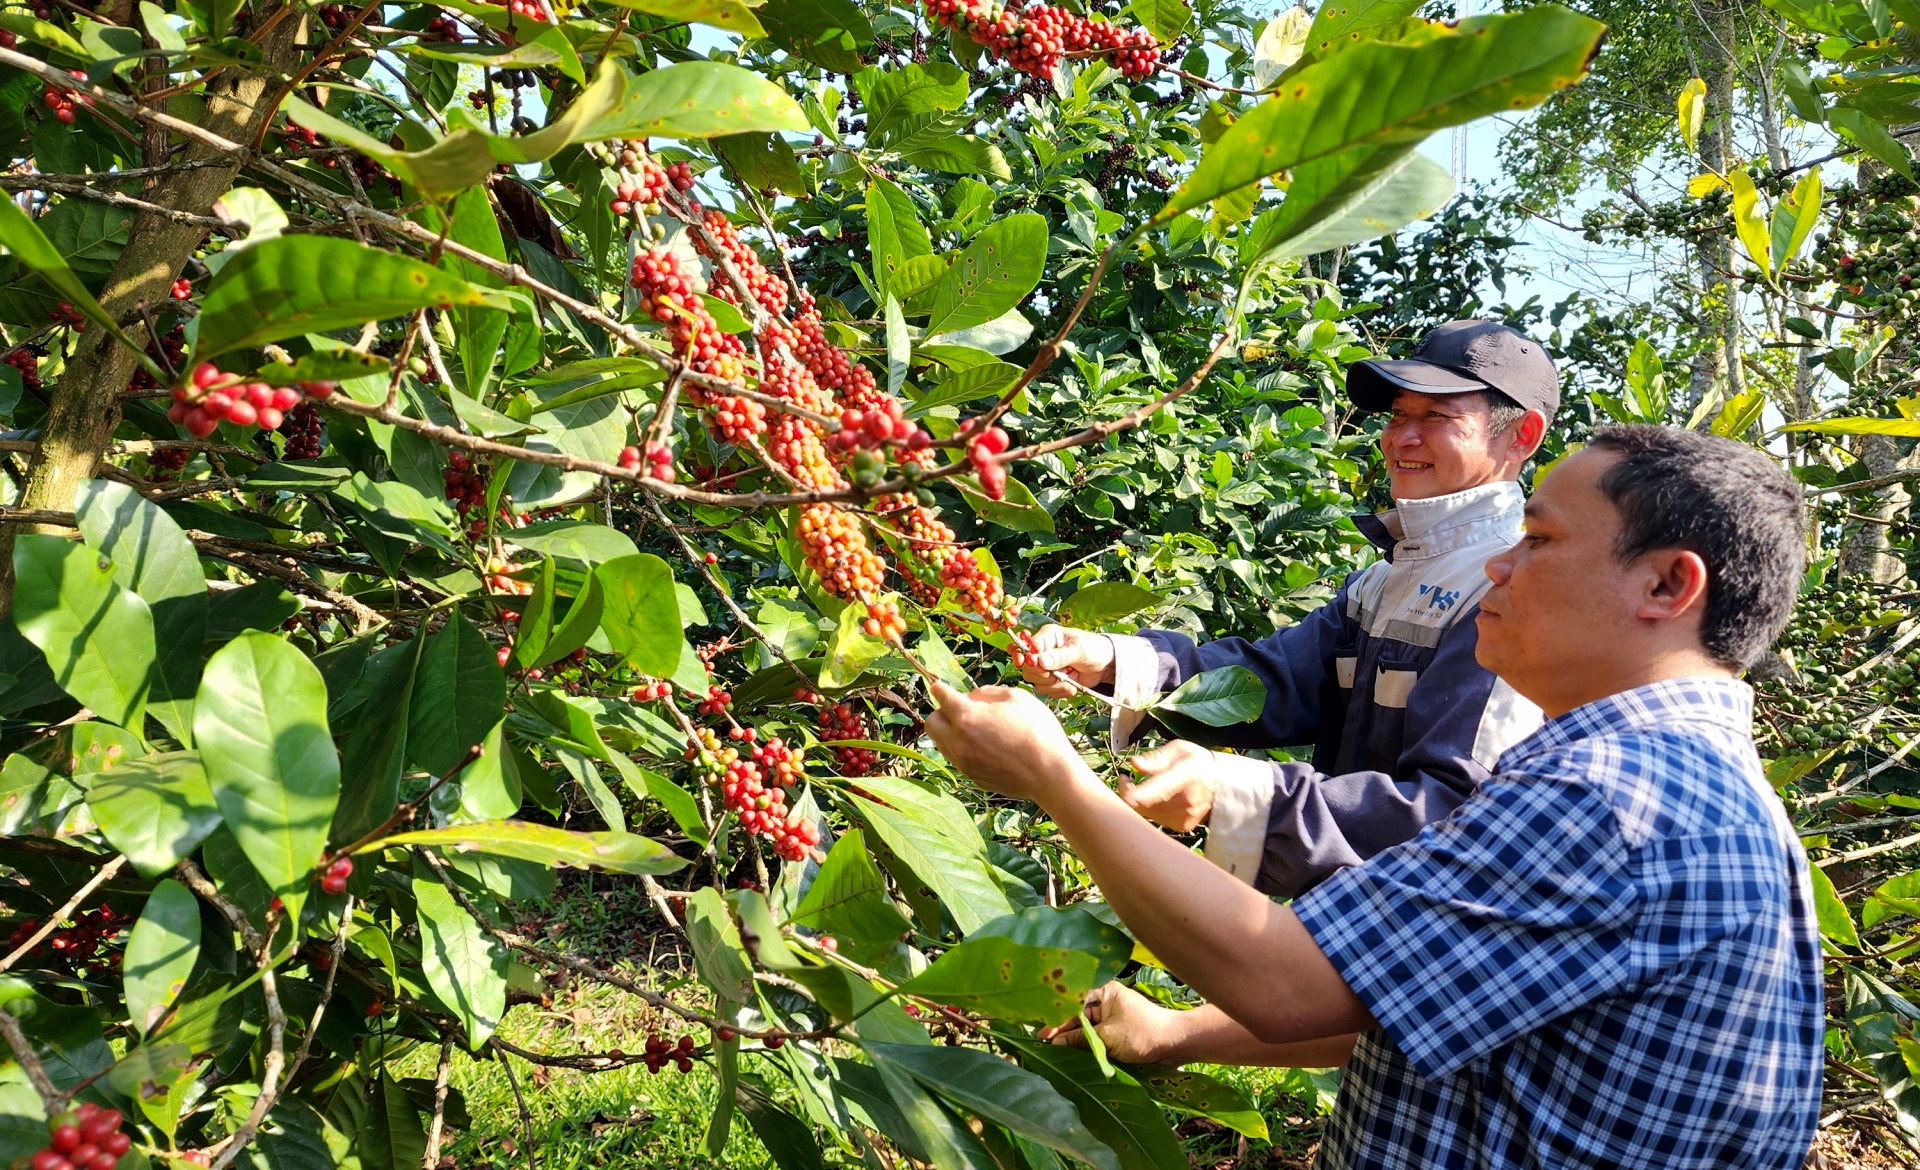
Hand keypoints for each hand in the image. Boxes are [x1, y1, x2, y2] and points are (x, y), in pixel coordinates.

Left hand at [925, 682, 1091, 803]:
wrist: (1050, 774)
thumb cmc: (1038, 731)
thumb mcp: (1017, 697)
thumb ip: (988, 693)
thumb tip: (972, 697)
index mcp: (967, 717)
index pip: (941, 697)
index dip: (940, 688)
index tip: (940, 687)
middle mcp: (958, 741)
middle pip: (932, 723)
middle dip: (941, 712)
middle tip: (961, 710)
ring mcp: (963, 763)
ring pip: (941, 743)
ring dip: (950, 732)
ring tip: (976, 729)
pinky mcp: (972, 777)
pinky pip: (958, 758)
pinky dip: (964, 749)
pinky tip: (986, 746)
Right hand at [1016, 624, 1115, 697]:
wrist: (1106, 665)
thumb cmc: (1095, 649)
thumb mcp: (1080, 650)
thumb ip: (1060, 656)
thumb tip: (1041, 661)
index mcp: (1047, 636)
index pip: (1027, 646)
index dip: (1026, 655)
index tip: (1034, 662)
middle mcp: (1043, 652)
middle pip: (1028, 668)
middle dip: (1044, 674)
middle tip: (1058, 674)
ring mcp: (1046, 668)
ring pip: (1037, 682)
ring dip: (1054, 684)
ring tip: (1070, 678)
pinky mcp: (1052, 681)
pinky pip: (1047, 691)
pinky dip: (1060, 691)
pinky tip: (1072, 684)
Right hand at [1038, 982, 1183, 1064]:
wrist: (1175, 1044)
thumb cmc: (1143, 1033)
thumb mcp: (1108, 1038)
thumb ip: (1081, 1040)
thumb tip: (1055, 1044)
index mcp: (1104, 991)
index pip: (1073, 1001)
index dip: (1056, 1016)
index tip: (1041, 1031)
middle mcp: (1105, 1001)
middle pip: (1077, 1015)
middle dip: (1061, 1029)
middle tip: (1042, 1044)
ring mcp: (1110, 1017)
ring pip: (1085, 1027)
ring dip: (1072, 1038)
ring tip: (1051, 1050)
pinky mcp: (1115, 1031)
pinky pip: (1095, 1036)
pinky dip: (1084, 1044)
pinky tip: (1070, 1052)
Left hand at [1119, 740, 1216, 831]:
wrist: (1223, 787)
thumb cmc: (1199, 763)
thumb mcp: (1181, 749)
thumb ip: (1156, 757)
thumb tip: (1134, 763)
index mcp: (1186, 776)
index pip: (1160, 788)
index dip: (1138, 793)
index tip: (1124, 783)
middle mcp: (1185, 801)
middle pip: (1145, 804)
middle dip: (1129, 792)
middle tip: (1125, 779)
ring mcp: (1183, 817)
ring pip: (1146, 813)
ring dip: (1139, 801)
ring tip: (1144, 786)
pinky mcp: (1181, 827)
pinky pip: (1155, 819)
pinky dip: (1150, 809)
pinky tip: (1157, 799)